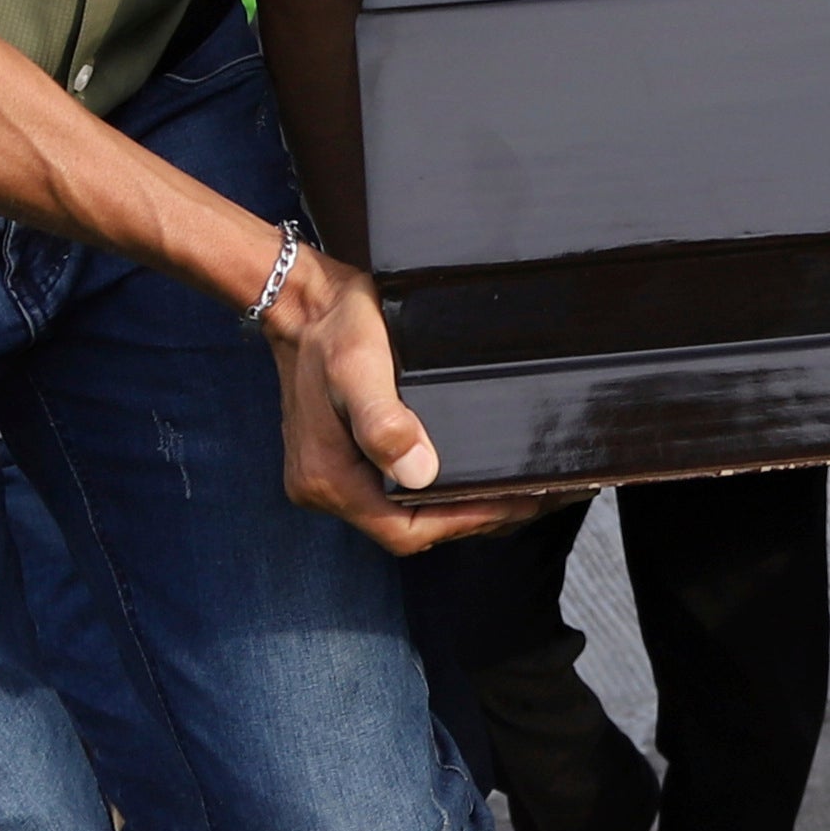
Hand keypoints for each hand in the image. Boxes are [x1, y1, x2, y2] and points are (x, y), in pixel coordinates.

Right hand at [266, 251, 555, 551]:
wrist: (303, 299)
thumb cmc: (333, 327)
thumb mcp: (359, 368)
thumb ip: (384, 423)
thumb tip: (419, 473)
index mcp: (328, 478)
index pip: (404, 531)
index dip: (461, 522)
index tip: (511, 504)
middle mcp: (325, 486)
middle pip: (406, 527)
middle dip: (468, 518)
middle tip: (526, 499)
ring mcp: (332, 473)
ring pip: (402, 511)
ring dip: (454, 506)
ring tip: (507, 491)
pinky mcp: (342, 455)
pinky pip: (393, 490)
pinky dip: (434, 488)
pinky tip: (464, 470)